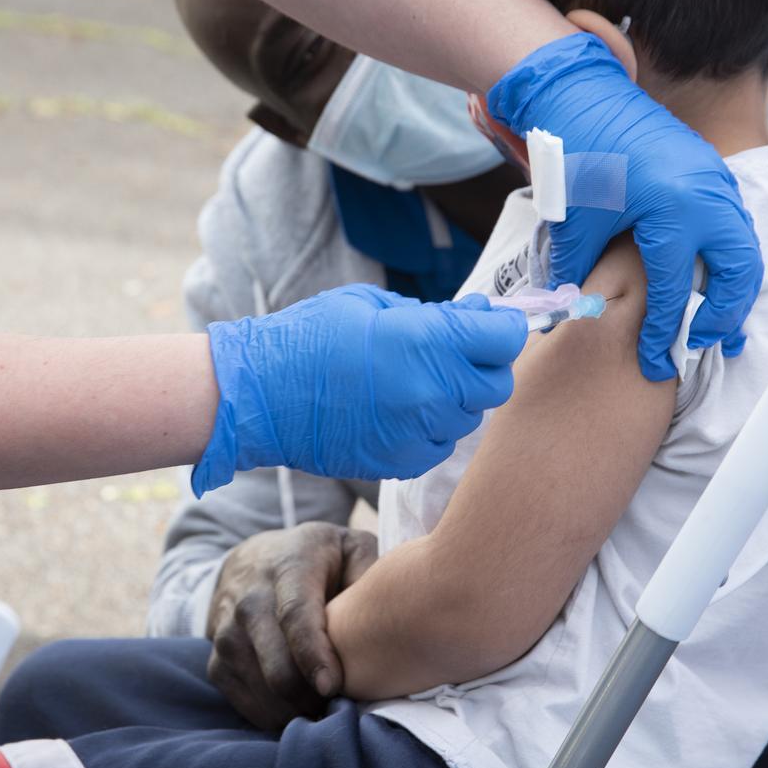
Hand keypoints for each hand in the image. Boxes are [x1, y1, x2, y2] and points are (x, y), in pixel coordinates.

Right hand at [192, 285, 527, 495]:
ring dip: (455, 399)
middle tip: (454, 353)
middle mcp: (433, 391)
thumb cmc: (310, 337)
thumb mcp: (372, 306)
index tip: (490, 324)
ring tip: (415, 382)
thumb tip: (476, 315)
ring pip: (470, 417)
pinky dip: (431, 429)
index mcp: (427, 341)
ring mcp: (419, 432)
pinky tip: (399, 411)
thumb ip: (433, 315)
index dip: (501, 328)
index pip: (506, 338)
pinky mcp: (403, 461)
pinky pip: (440, 444)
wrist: (262, 395)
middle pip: (498, 384)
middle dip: (483, 365)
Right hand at [205, 522, 377, 729]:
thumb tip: (389, 607)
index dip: (313, 654)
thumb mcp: (349, 547)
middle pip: (275, 665)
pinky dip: (274, 716)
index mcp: (288, 567)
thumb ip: (372, 569)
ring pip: (260, 690)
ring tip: (326, 709)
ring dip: (296, 710)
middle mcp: (249, 599)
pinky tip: (301, 710)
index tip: (332, 686)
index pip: (295, 615)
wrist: (253, 561)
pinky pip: (244, 703)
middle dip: (310, 696)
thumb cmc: (317, 560)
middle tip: (344, 706)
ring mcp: (227, 632)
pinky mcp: (217, 661)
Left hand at [487, 33, 762, 380]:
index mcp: (674, 210)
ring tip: (716, 325)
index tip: (655, 363)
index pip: (677, 290)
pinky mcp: (713, 174)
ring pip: (745, 248)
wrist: (585, 95)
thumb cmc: (578, 154)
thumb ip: (576, 272)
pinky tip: (710, 279)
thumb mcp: (575, 221)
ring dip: (734, 288)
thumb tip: (564, 316)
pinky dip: (729, 258)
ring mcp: (717, 182)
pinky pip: (735, 225)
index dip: (665, 332)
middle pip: (739, 272)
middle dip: (725, 315)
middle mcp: (708, 197)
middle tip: (703, 344)